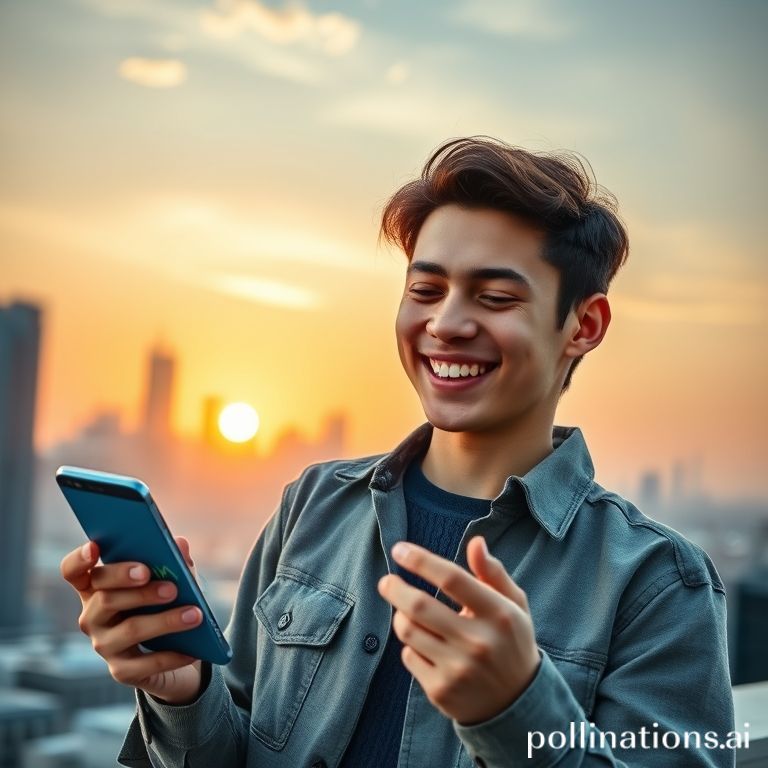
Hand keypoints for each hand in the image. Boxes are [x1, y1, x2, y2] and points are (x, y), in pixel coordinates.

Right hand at [60, 536, 203, 703]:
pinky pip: (145, 663)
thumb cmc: (167, 603)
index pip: (73, 572)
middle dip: (139, 591)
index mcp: (98, 586)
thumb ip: (174, 561)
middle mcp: (92, 615)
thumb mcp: (173, 578)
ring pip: (130, 629)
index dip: (79, 559)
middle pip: (105, 598)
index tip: (95, 547)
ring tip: (195, 614)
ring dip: (165, 621)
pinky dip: (171, 655)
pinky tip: (192, 649)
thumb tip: (180, 544)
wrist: (177, 649)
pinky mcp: (121, 671)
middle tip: (171, 587)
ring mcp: (104, 644)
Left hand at [377, 535, 539, 724]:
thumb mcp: (514, 605)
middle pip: (420, 606)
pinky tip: (424, 644)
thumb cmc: (510, 641)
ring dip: (400, 616)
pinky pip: (408, 657)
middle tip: (386, 581)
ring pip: (408, 631)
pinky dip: (410, 645)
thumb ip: (492, 572)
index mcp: (498, 614)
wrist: (516, 703)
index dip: (420, 560)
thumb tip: (475, 542)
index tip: (399, 549)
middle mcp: (478, 642)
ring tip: (407, 613)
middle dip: (395, 588)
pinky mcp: (441, 691)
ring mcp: (458, 669)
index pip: (451, 578)